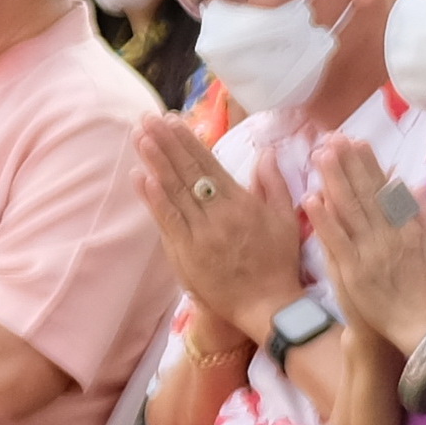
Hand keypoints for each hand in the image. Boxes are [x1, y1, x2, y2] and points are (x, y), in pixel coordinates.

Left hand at [137, 118, 307, 338]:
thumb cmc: (278, 263)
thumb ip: (274, 184)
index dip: (189, 141)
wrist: (266, 305)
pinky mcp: (187, 253)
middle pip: (187, 172)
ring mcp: (201, 234)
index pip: (209, 165)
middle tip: (146, 119)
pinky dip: (154, 198)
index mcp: (242, 203)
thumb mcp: (285, 219)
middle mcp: (219, 214)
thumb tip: (267, 152)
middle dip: (166, 143)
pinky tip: (142, 177)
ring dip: (155, 162)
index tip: (172, 120)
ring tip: (140, 137)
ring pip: (174, 192)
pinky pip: (168, 220)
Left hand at [311, 137, 425, 341]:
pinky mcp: (353, 270)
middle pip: (364, 193)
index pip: (385, 188)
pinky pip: (336, 240)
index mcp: (409, 227)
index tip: (357, 143)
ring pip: (349, 210)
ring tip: (321, 156)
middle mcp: (388, 234)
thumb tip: (415, 186)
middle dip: (348, 164)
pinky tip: (311, 199)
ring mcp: (369, 251)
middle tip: (333, 139)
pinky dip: (324, 220)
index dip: (369, 165)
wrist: (423, 326)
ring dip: (334, 181)